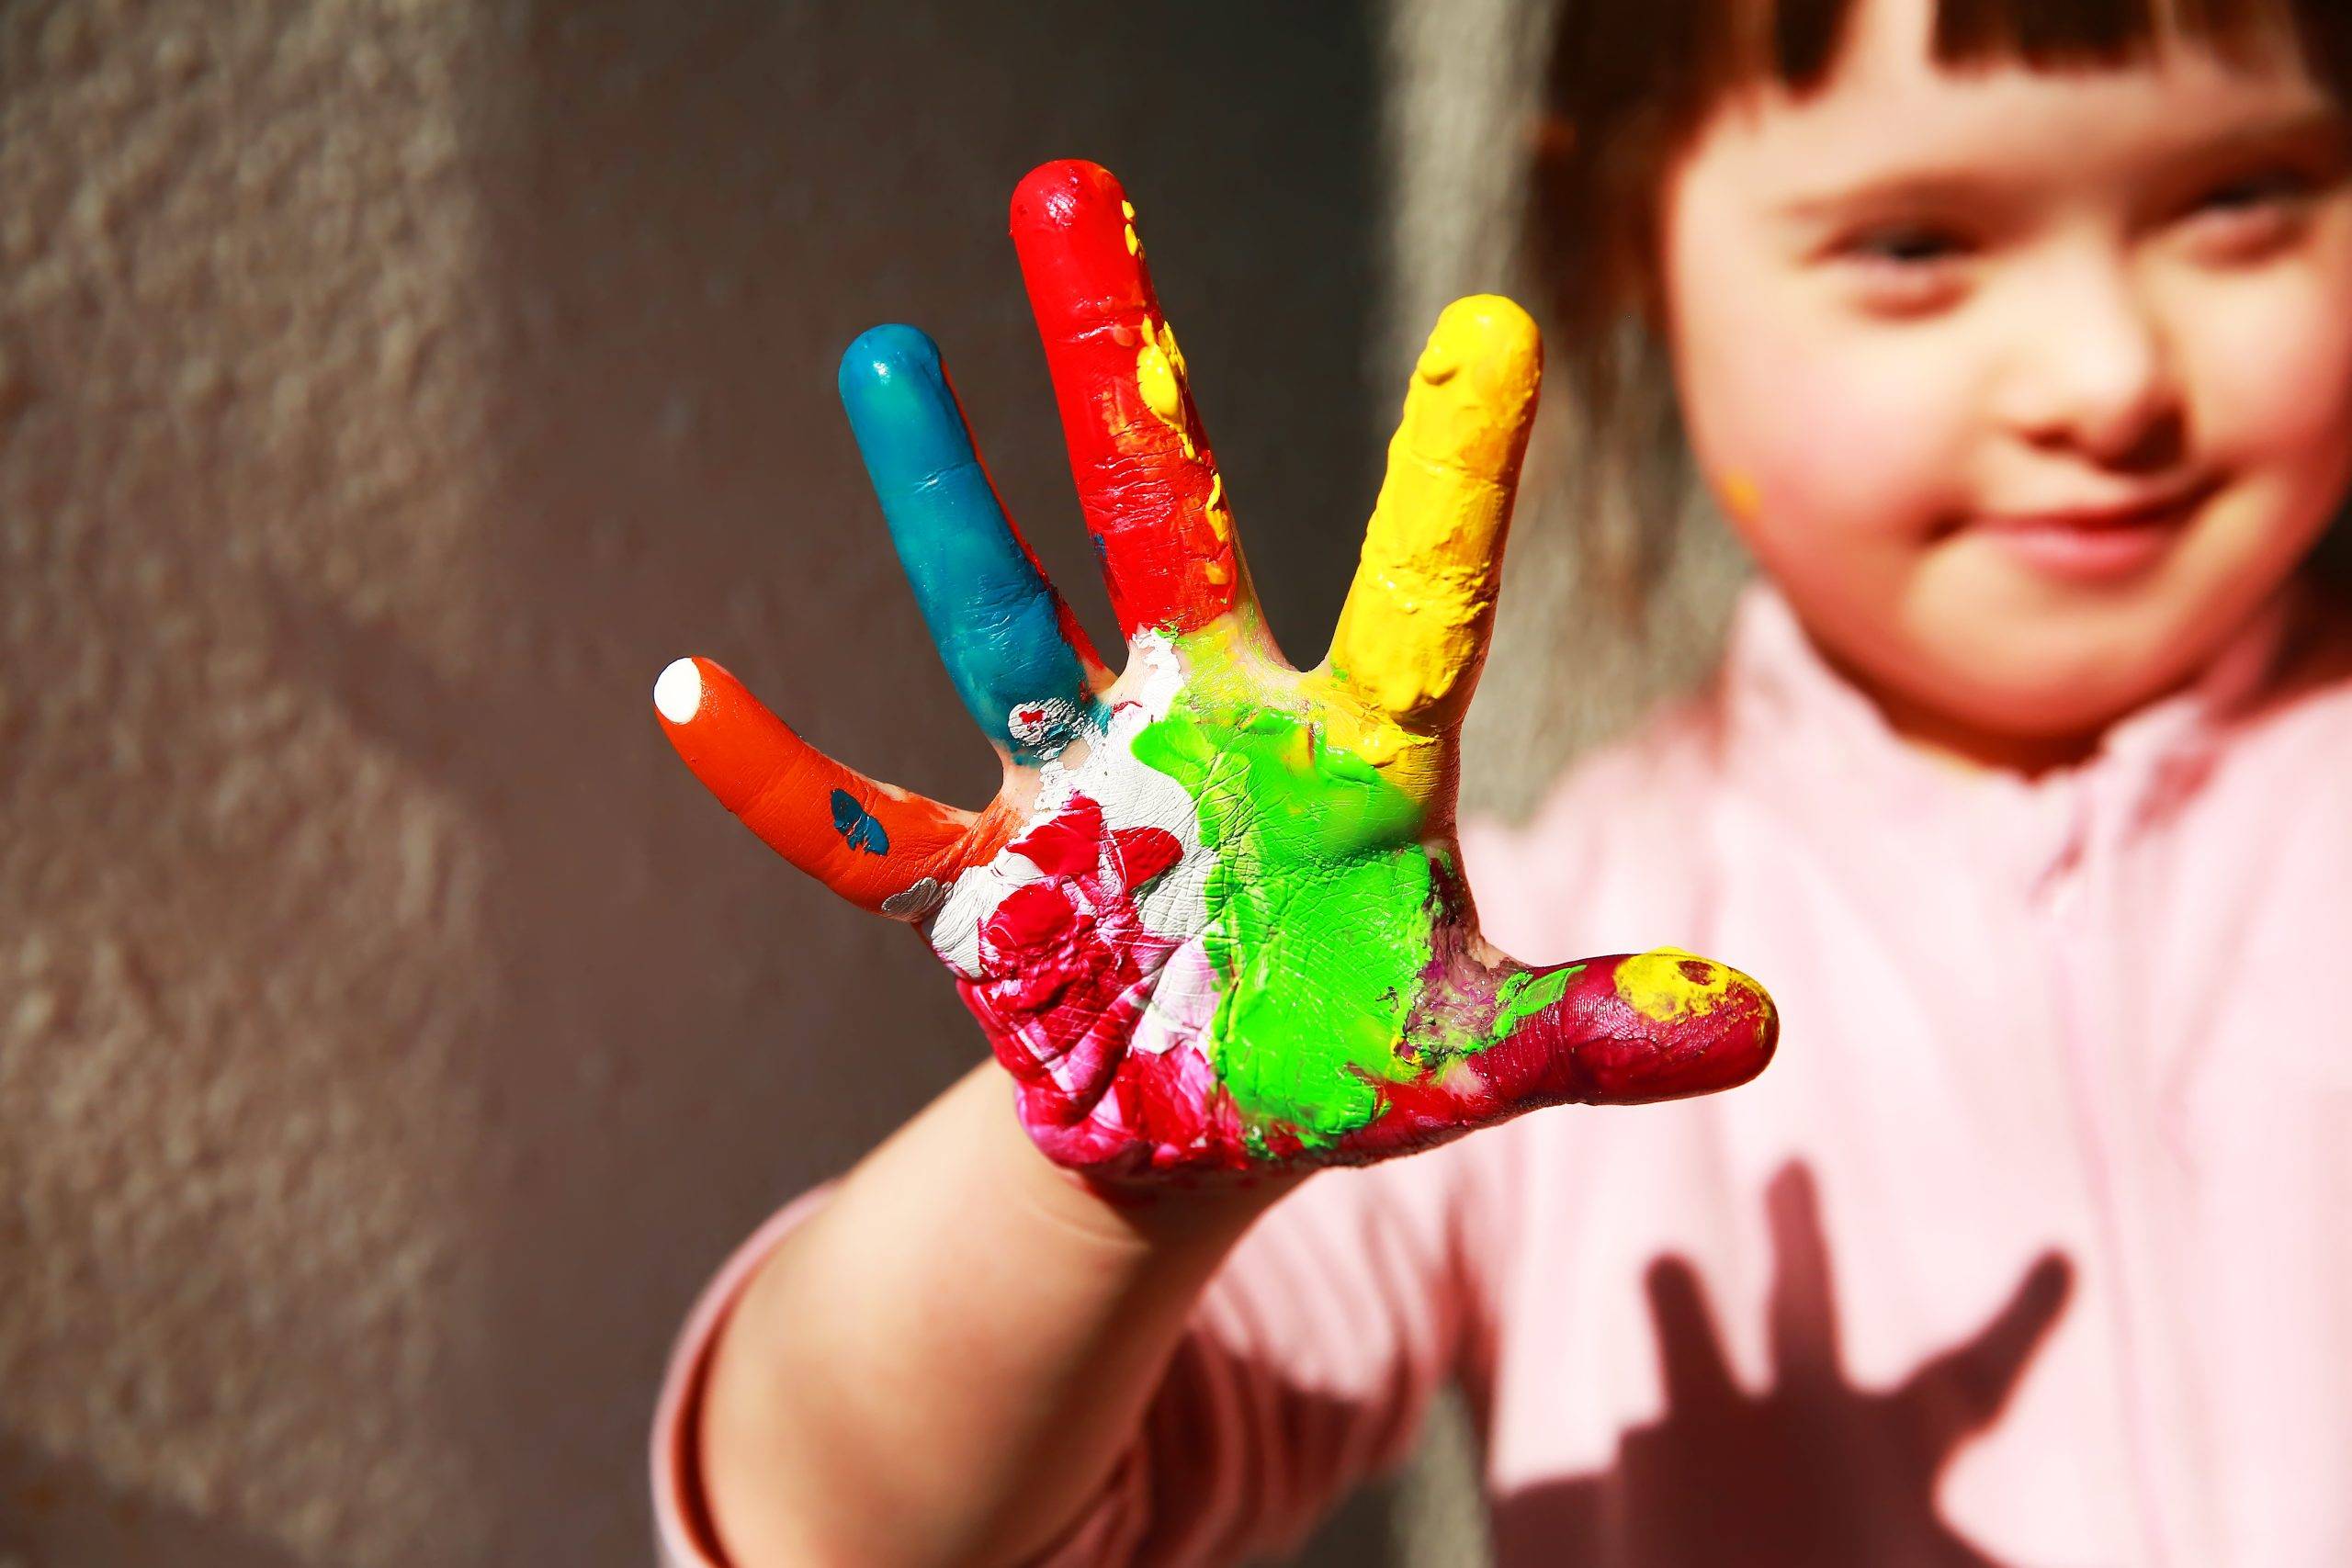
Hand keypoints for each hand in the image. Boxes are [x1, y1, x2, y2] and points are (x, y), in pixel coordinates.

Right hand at [654, 160, 1775, 1179]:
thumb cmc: (1345, 1049)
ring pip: (996, 611)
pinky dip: (784, 780)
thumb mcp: (1473, 1050)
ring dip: (939, 496)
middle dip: (1116, 366)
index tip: (1492, 323)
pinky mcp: (986, 883)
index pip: (1416, 597)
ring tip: (885, 350)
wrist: (1206, 1108)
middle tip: (1066, 187)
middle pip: (1158, 515)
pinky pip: (864, 827)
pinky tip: (690, 696)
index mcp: (1349, 752)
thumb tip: (1757, 1028)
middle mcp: (1203, 721)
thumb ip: (1594, 1030)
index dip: (1449, 477)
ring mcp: (1081, 786)